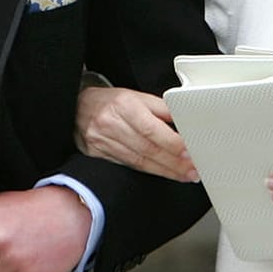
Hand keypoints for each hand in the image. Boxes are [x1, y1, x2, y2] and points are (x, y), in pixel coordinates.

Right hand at [75, 86, 196, 181]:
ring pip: (138, 162)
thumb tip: (185, 122)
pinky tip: (163, 173)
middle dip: (174, 163)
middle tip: (193, 170)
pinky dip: (148, 171)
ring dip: (165, 171)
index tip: (190, 153)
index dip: (172, 144)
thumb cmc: (113, 101)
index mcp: (124, 105)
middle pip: (147, 149)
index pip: (151, 129)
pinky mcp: (98, 154)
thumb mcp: (138, 97)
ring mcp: (102, 141)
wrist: (79, 107)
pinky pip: (128, 166)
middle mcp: (111, 124)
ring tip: (184, 175)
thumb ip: (162, 109)